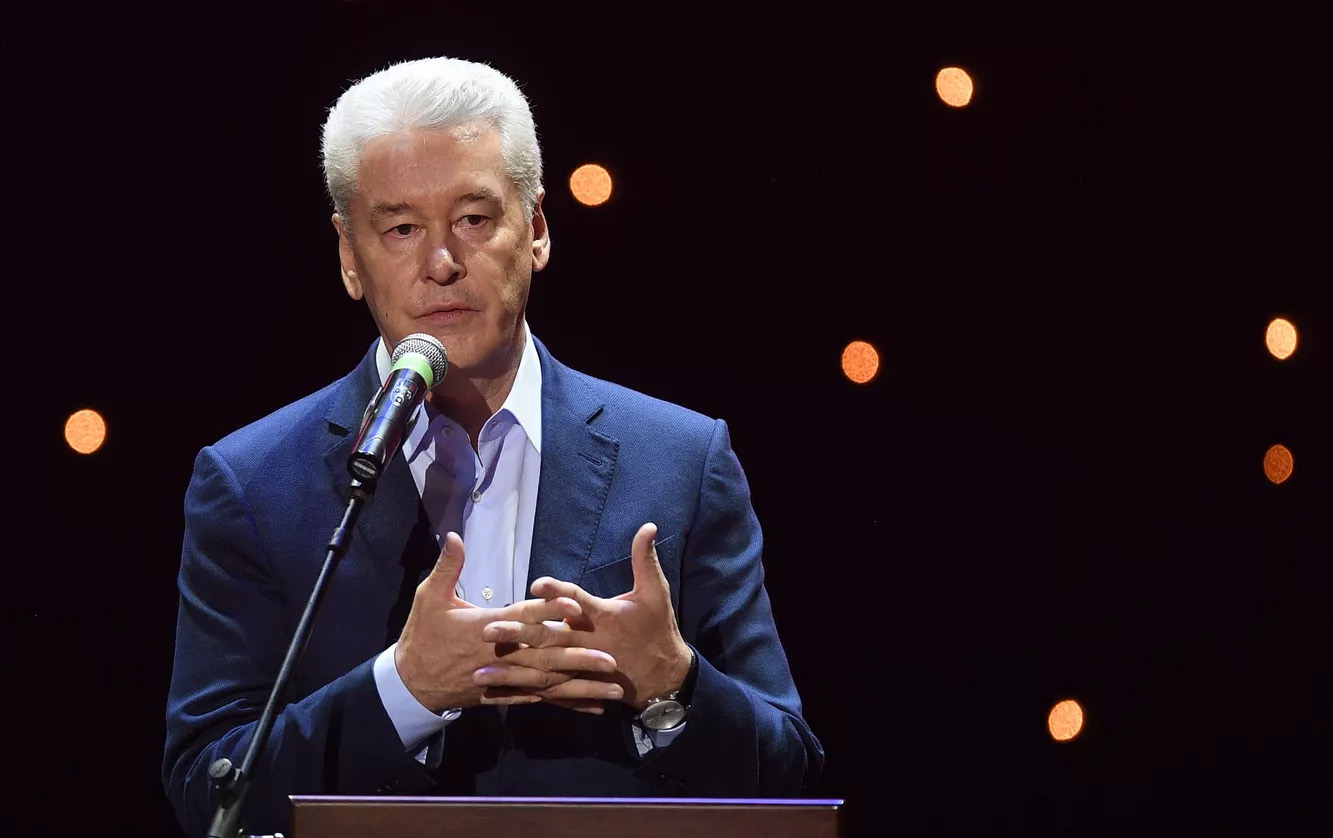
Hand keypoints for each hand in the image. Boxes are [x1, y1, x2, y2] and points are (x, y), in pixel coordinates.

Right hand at [395, 532, 625, 711]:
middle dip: (579, 658)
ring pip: (548, 683)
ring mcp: (504, 677)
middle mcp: (501, 655)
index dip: (550, 611)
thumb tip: (453, 536)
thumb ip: (447, 567)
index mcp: (486, 628)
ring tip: (612, 689)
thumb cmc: (422, 636)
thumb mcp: (428, 597)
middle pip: (545, 656)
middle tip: (612, 661)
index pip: (524, 617)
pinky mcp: (504, 693)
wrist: (410, 683)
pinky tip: (592, 705)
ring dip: (581, 686)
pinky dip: (566, 702)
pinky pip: (540, 699)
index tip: (577, 606)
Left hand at [481, 522, 691, 710]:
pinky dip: (520, 689)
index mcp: (603, 618)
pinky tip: (494, 690)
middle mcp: (586, 642)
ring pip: (540, 667)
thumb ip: (645, 559)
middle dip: (518, 634)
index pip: (576, 601)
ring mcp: (578, 665)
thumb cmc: (657, 629)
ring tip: (480, 671)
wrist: (663, 677)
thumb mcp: (656, 592)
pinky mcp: (574, 680)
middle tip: (488, 629)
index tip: (535, 584)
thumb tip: (648, 527)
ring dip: (511, 669)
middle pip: (548, 637)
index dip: (557, 593)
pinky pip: (543, 687)